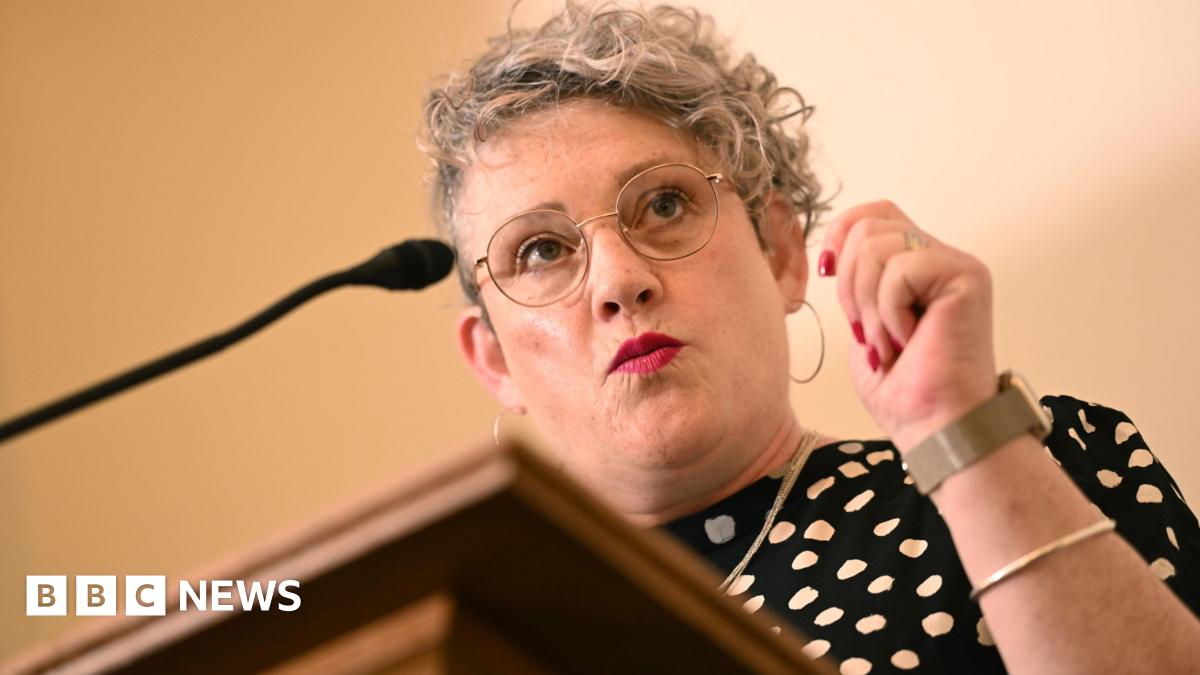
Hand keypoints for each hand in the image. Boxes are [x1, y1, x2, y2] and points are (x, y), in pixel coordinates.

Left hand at [819, 200, 998, 453]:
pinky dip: (890, 311)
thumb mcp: (864, 325)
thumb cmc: (903, 391)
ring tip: (887, 343)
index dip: (840, 233)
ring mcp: (956, 264)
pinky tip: (909, 339)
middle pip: (868, 227)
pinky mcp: (966, 275)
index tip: (826, 273)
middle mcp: (941, 257)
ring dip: (868, 305)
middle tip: (866, 333)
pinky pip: (901, 269)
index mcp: (918, 266)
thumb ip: (857, 282)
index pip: (874, 213)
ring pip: (877, 245)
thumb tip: (832, 252)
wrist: (934, 427)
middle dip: (848, 284)